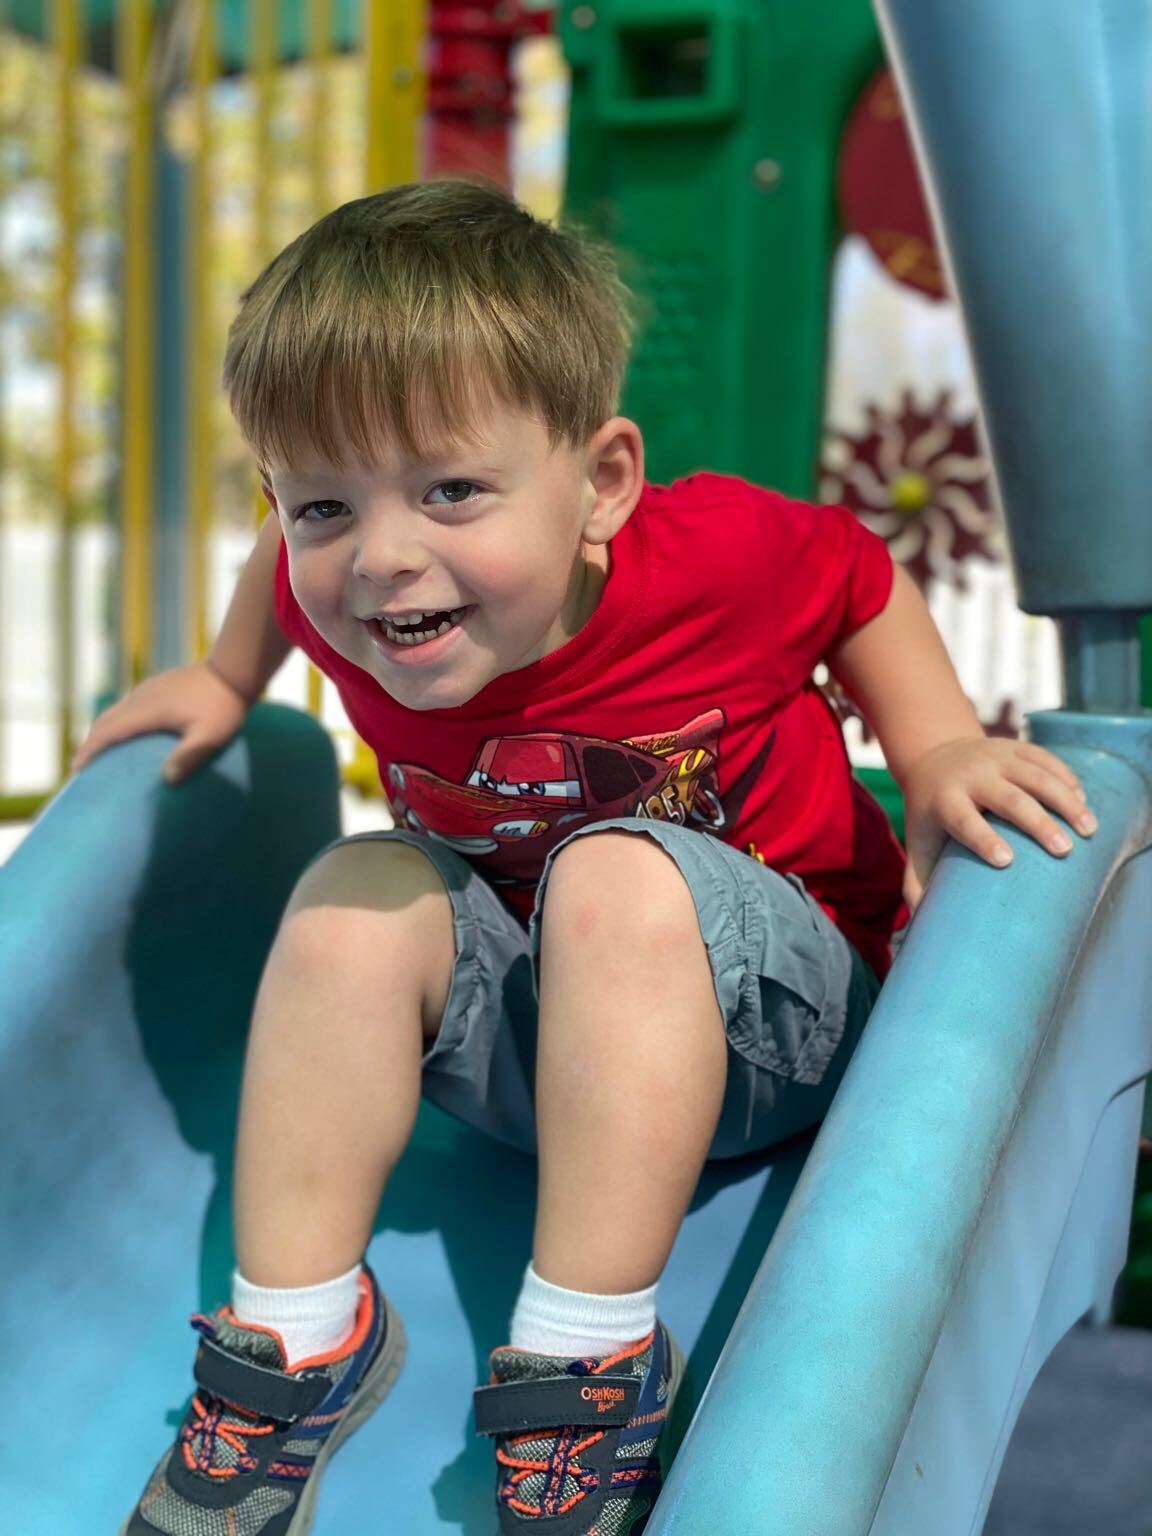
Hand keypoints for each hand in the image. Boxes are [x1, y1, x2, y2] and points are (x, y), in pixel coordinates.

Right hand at [70, 662, 250, 784]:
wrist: (233, 670)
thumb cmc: (225, 706)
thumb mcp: (212, 735)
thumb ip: (191, 756)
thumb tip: (166, 780)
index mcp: (148, 710)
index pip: (108, 731)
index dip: (90, 750)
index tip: (76, 768)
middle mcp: (141, 697)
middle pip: (104, 721)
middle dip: (90, 743)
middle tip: (81, 767)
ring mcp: (148, 690)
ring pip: (114, 712)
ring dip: (102, 732)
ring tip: (98, 754)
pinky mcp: (157, 687)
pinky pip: (127, 707)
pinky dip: (117, 723)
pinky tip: (126, 735)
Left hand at [900, 736, 1097, 909]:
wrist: (933, 758)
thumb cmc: (931, 816)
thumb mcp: (919, 845)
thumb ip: (917, 884)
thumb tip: (923, 928)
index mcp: (944, 801)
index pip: (964, 820)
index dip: (983, 839)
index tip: (1006, 861)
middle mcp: (970, 775)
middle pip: (1008, 798)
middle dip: (1037, 822)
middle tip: (1064, 850)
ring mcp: (995, 757)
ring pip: (1035, 775)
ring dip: (1065, 800)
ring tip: (1089, 830)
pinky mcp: (1015, 747)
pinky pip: (1046, 759)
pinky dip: (1067, 779)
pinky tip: (1084, 803)